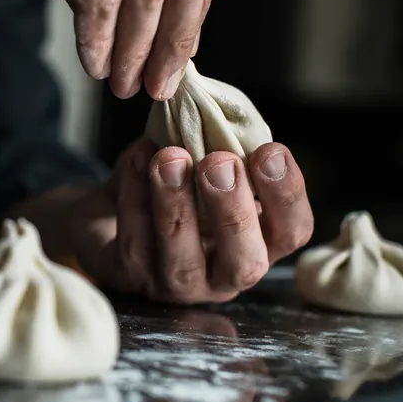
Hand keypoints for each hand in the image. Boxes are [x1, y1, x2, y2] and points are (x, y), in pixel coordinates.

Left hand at [67, 140, 313, 303]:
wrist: (110, 215)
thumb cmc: (173, 188)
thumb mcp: (202, 167)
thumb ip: (219, 150)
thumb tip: (216, 116)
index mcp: (258, 243)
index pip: (292, 232)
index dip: (287, 195)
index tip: (270, 150)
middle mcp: (224, 275)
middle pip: (243, 262)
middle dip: (232, 211)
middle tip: (219, 163)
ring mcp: (177, 285)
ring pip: (182, 261)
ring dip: (177, 206)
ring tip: (169, 158)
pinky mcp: (131, 278)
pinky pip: (134, 244)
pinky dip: (134, 198)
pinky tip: (136, 159)